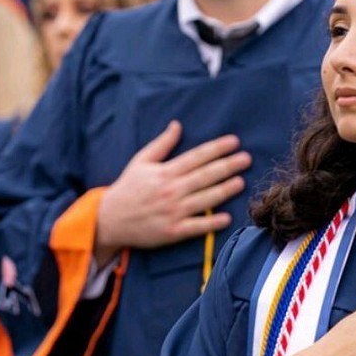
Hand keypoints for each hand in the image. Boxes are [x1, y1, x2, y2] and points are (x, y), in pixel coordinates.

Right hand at [95, 121, 251, 261]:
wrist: (109, 220)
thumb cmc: (128, 188)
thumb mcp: (141, 161)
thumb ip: (162, 144)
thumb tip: (177, 124)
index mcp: (165, 171)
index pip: (196, 157)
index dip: (217, 148)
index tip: (234, 142)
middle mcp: (171, 190)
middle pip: (205, 175)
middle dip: (228, 166)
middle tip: (246, 159)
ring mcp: (173, 211)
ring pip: (204, 199)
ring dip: (224, 190)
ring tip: (241, 182)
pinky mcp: (172, 231)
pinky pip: (196, 226)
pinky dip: (211, 222)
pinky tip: (227, 217)